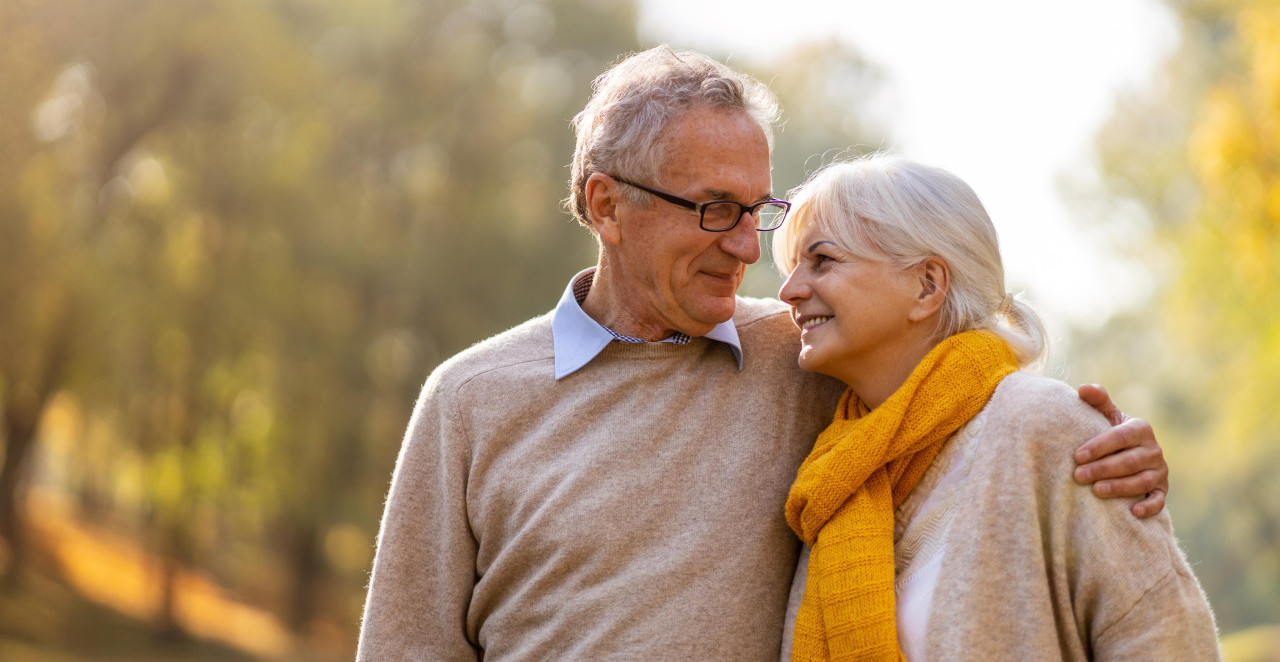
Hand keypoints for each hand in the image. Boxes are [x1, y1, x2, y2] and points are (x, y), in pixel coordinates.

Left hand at [1072, 384, 1168, 518]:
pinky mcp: (1162, 490)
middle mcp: (1153, 450)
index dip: (1099, 446)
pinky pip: (1159, 500)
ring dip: (1119, 487)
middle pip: (1129, 461)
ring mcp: (1160, 471)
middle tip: (1078, 476)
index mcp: (1140, 429)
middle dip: (1102, 469)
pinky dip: (1149, 506)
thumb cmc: (1111, 434)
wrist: (1129, 455)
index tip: (1077, 456)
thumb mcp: (1106, 417)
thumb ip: (1097, 401)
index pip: (1120, 437)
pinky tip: (1133, 511)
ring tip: (1096, 490)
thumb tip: (1083, 388)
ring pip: (1141, 481)